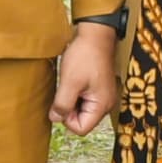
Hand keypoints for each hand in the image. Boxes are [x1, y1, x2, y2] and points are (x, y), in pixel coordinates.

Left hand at [51, 20, 118, 134]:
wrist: (95, 34)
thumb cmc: (85, 55)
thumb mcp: (69, 82)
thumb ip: (62, 104)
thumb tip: (55, 119)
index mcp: (101, 105)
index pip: (81, 129)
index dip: (67, 119)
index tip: (62, 100)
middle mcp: (105, 103)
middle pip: (82, 120)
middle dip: (68, 109)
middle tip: (65, 89)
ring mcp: (102, 96)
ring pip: (81, 110)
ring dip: (71, 100)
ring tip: (69, 82)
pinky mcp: (98, 88)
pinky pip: (83, 99)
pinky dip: (75, 93)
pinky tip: (72, 80)